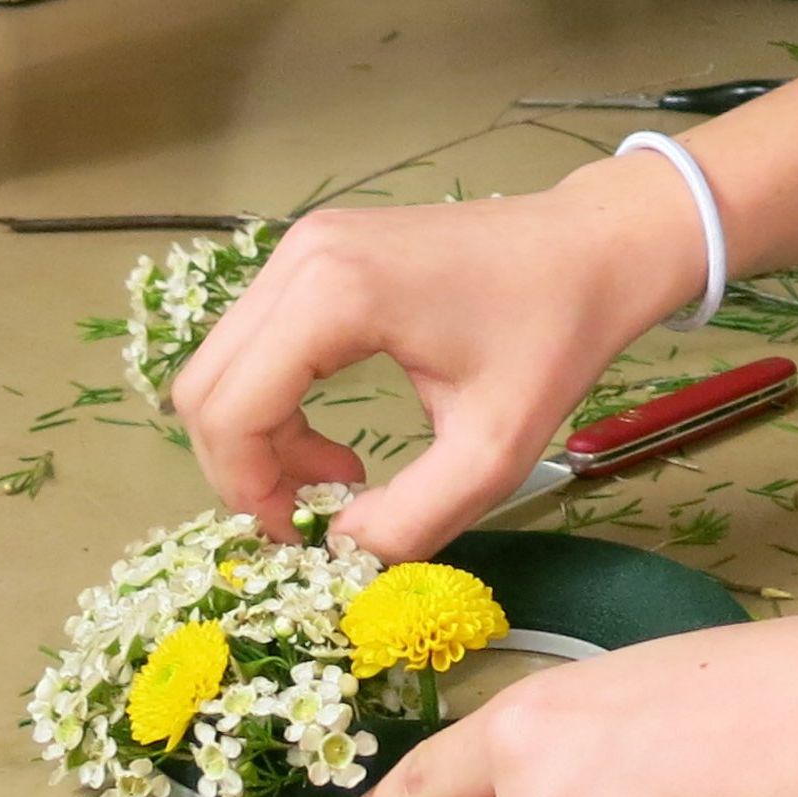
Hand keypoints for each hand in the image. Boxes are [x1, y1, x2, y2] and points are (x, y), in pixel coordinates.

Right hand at [173, 153, 706, 557]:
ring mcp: (303, 245)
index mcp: (334, 293)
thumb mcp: (492, 451)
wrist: (592, 247)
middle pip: (206, 386)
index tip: (304, 537)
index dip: (248, 491)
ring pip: (222, 365)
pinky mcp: (316, 251)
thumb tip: (337, 551)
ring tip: (338, 479)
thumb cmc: (554, 337)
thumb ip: (409, 520)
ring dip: (258, 438)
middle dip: (243, 470)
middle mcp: (300, 256)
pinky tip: (335, 437)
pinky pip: (255, 341)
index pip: (231, 410)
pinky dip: (273, 402)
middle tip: (311, 517)